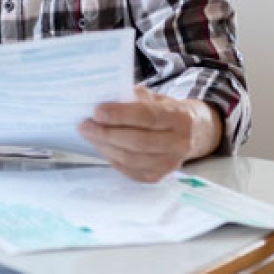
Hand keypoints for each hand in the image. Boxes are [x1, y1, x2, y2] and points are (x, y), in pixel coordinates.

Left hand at [78, 86, 221, 182]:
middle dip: (107, 134)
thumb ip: (130, 97)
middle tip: (85, 125)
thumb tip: (99, 98)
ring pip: (132, 159)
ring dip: (105, 147)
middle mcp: (179, 143)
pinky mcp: (158, 176)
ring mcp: (170, 163)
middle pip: (139, 142)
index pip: (147, 117)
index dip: (120, 115)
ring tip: (89, 135)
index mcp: (179, 117)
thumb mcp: (151, 97)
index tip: (96, 112)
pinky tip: (102, 147)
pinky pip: (130, 171)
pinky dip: (112, 159)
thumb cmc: (162, 110)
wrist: (189, 132)